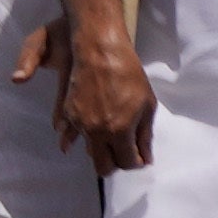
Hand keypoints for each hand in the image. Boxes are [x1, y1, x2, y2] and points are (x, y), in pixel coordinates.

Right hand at [57, 14, 154, 172]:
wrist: (99, 50)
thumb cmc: (129, 74)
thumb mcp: (147, 103)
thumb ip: (145, 134)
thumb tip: (145, 159)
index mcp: (120, 130)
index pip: (127, 163)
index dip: (135, 163)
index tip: (139, 156)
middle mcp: (97, 132)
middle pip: (103, 168)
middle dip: (116, 164)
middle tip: (124, 153)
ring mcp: (81, 125)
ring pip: (90, 153)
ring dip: (102, 150)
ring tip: (112, 137)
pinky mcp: (70, 115)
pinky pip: (77, 136)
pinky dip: (87, 137)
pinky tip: (96, 128)